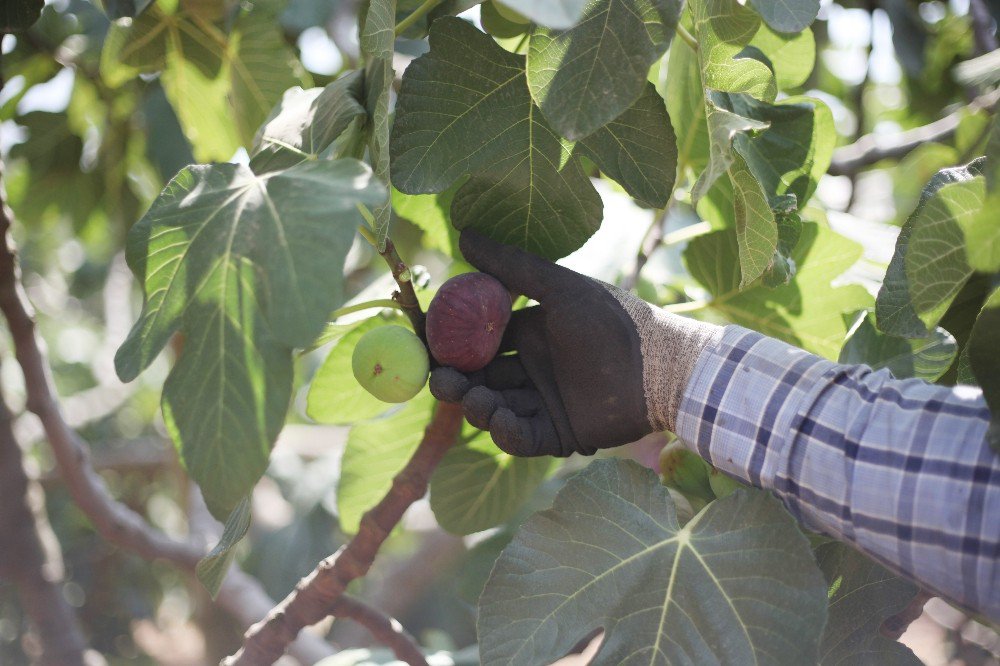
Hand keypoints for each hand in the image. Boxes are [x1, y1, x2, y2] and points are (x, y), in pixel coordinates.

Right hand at [429, 231, 719, 455]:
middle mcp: (533, 369)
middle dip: (456, 381)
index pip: (479, 342)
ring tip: (477, 399)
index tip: (426, 344)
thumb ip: (511, 265)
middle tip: (440, 381)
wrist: (660, 365)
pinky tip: (502, 420)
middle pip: (481, 379)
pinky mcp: (560, 435)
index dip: (451, 345)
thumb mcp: (559, 287)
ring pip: (496, 409)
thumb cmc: (612, 320)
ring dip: (479, 406)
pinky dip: (507, 432)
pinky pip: (523, 438)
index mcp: (531, 334)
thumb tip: (464, 233)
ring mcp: (546, 404)